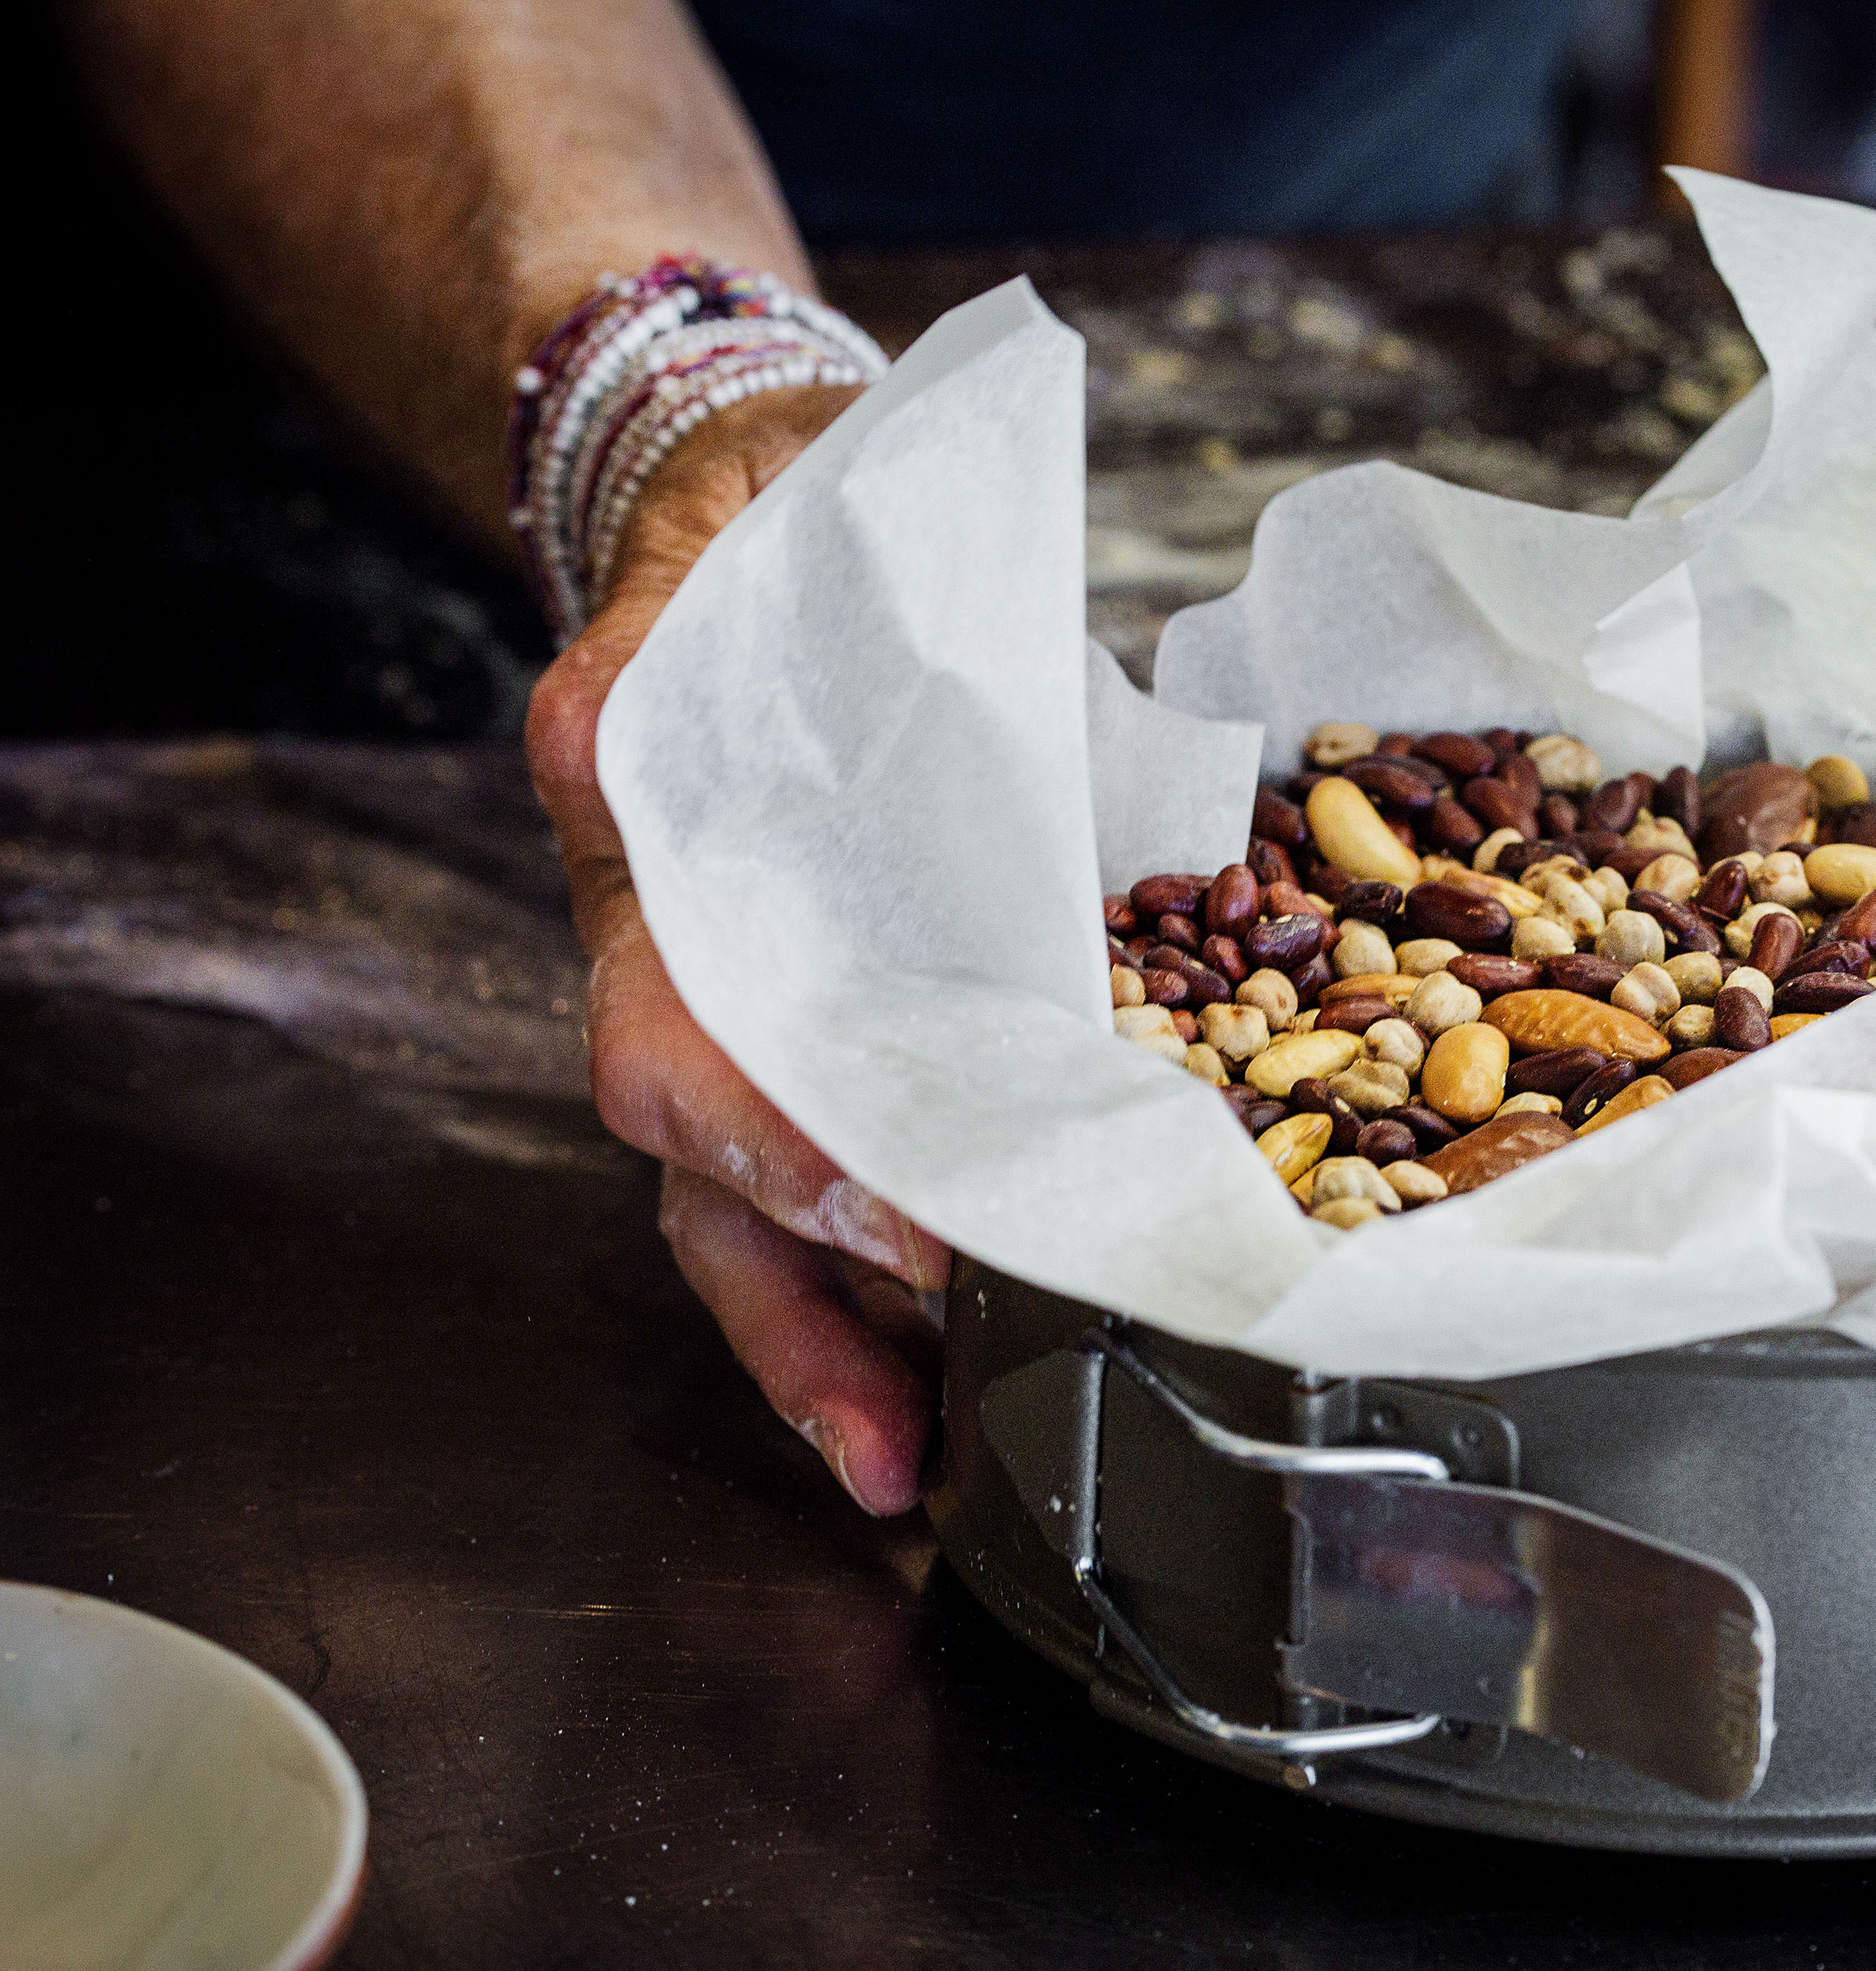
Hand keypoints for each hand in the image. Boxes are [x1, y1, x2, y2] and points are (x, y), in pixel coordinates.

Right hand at [527, 383, 950, 1516]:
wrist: (768, 515)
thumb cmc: (761, 540)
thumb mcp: (706, 560)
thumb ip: (646, 650)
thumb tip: (596, 731)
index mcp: (648, 876)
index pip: (678, 1053)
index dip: (779, 1153)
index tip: (906, 1233)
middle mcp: (681, 975)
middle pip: (711, 1189)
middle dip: (803, 1327)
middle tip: (903, 1453)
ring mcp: (750, 1017)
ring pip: (763, 1218)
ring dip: (843, 1346)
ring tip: (926, 1467)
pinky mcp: (836, 1025)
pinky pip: (843, 1174)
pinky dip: (892, 1275)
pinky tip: (964, 1349)